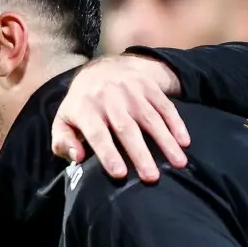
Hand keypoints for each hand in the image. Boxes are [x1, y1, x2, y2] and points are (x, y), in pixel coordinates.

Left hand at [52, 54, 191, 182]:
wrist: (101, 69)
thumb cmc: (81, 105)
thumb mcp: (63, 121)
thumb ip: (63, 141)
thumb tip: (76, 158)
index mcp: (86, 110)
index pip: (98, 134)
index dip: (108, 154)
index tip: (119, 174)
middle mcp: (110, 99)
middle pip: (127, 129)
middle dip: (140, 154)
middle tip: (152, 177)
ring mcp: (131, 92)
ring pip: (151, 118)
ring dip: (166, 141)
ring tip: (178, 163)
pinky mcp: (149, 87)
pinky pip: (165, 106)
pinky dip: (176, 124)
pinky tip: (185, 142)